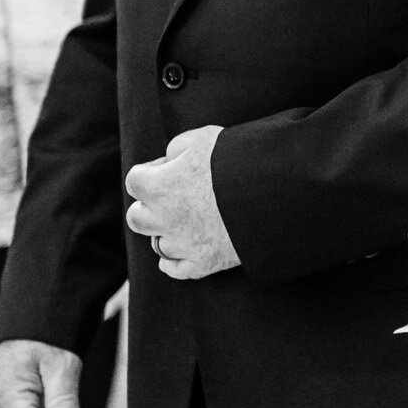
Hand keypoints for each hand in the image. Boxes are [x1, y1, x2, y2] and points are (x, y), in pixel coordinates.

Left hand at [126, 125, 237, 279]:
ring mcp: (183, 244)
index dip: (151, 172)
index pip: (134, 181)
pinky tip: (181, 249)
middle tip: (173, 196)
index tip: (170, 168)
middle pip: (136, 218)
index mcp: (159, 186)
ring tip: (187, 219)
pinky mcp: (204, 263)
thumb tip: (170, 161)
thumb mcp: (203, 138)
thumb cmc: (237, 159)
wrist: (273, 191)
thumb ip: (177, 149)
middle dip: (149, 206)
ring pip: (156, 244)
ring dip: (166, 232)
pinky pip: (175, 269)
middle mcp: (164, 219)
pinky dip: (174, 261)